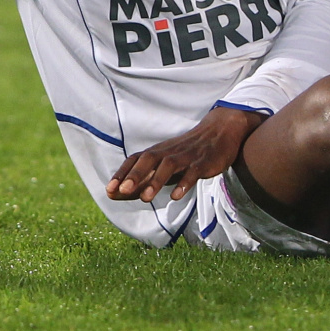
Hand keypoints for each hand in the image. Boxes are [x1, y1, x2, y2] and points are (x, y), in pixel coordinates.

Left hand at [106, 106, 265, 202]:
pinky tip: (175, 196)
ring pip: (169, 165)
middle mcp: (169, 152)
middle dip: (135, 175)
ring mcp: (186, 157)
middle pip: (149, 160)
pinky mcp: (203, 163)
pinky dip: (183, 183)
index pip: (135, 160)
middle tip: (122, 190)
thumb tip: (116, 194)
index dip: (122, 174)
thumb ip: (142, 180)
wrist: (220, 132)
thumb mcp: (163, 166)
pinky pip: (192, 172)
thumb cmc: (186, 153)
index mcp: (158, 152)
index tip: (109, 189)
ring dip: (156, 181)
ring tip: (146, 198)